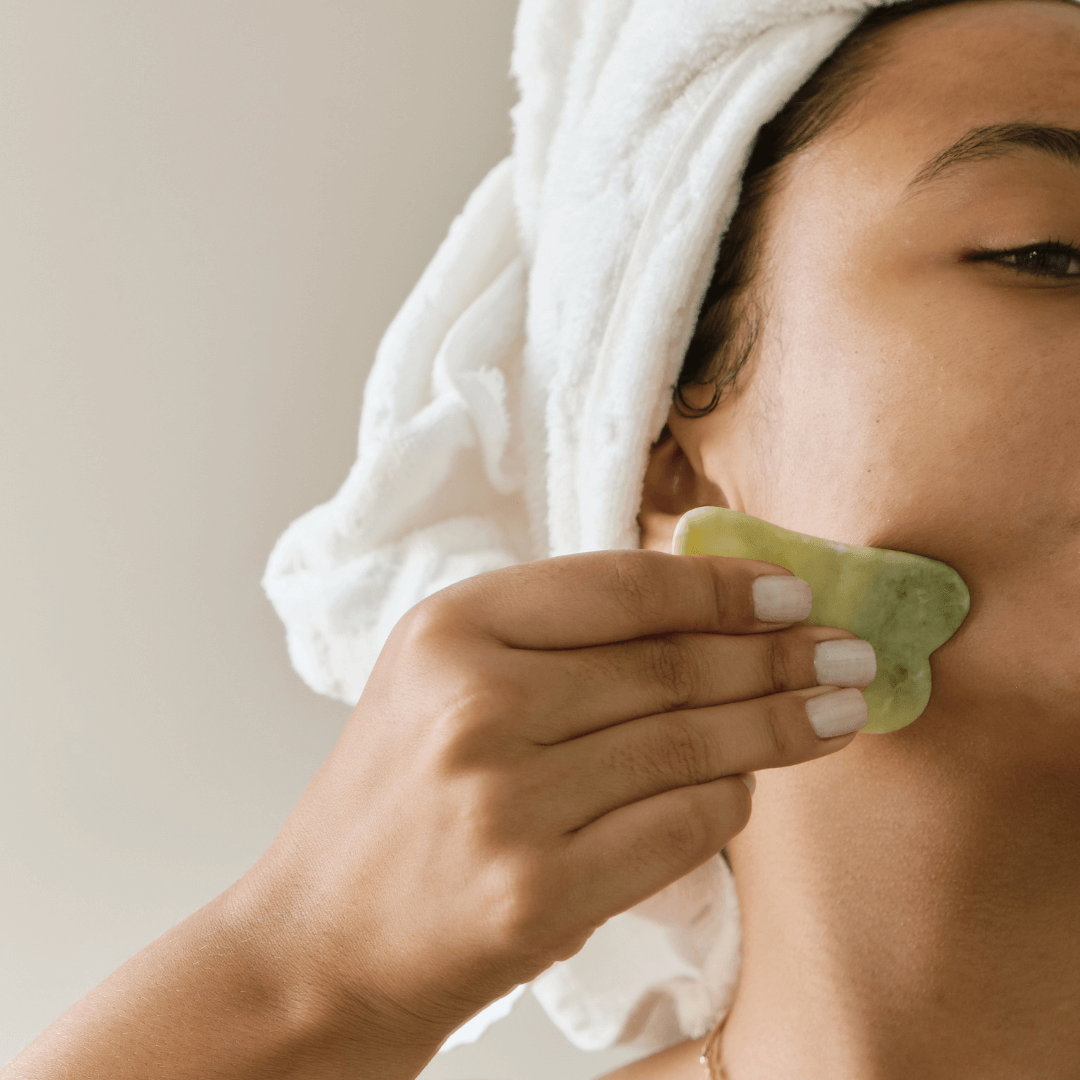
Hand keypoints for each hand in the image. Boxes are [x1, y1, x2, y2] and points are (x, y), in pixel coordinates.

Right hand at [236, 549, 872, 1066]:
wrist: (320, 942)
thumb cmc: (392, 801)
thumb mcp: (441, 682)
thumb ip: (551, 637)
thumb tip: (701, 607)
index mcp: (449, 630)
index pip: (619, 589)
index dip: (721, 586)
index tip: (791, 589)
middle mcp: (475, 703)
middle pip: (669, 666)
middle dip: (779, 655)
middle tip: (847, 650)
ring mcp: (506, 801)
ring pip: (688, 745)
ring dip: (781, 726)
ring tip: (840, 710)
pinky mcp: (537, 893)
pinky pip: (680, 827)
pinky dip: (731, 802)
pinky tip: (757, 784)